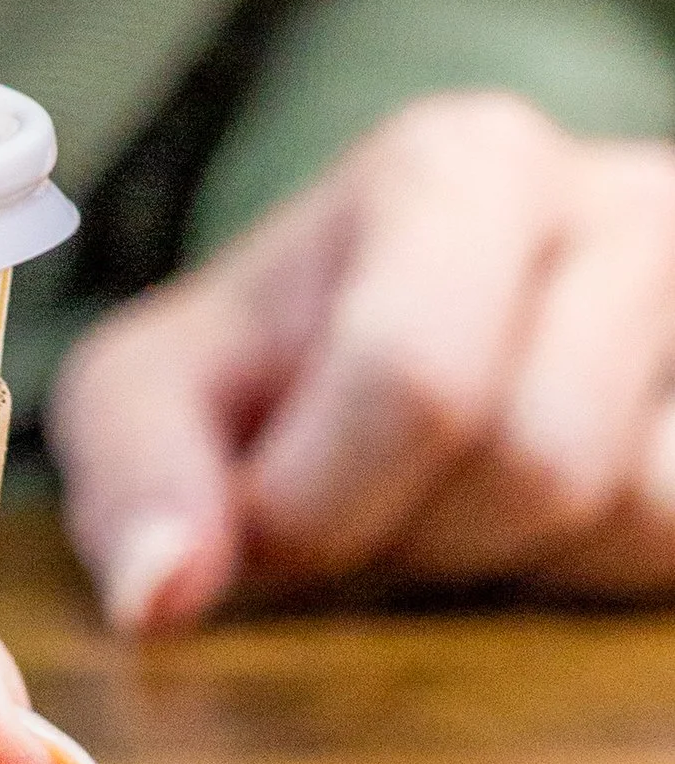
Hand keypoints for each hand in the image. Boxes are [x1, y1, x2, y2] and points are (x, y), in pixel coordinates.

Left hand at [50, 94, 674, 629]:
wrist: (436, 335)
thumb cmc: (290, 362)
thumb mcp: (166, 384)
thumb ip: (137, 474)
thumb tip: (161, 598)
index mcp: (457, 166)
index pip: (414, 376)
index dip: (320, 503)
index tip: (267, 524)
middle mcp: (615, 202)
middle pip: (532, 460)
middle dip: (421, 534)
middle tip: (368, 507)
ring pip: (631, 512)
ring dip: (515, 559)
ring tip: (453, 499)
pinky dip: (607, 570)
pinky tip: (549, 517)